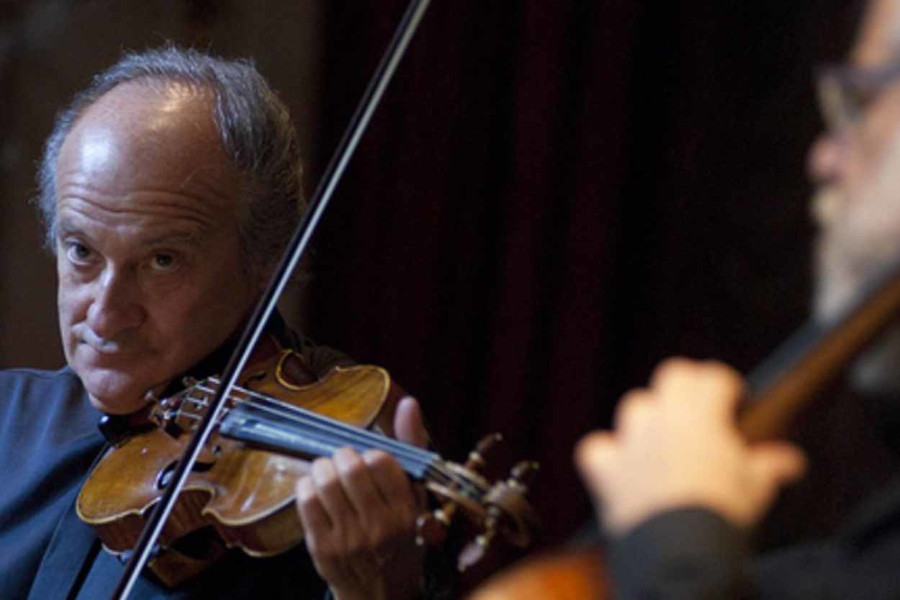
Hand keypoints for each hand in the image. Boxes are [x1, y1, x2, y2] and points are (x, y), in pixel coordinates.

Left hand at [295, 396, 427, 599]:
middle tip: (344, 461)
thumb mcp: (416, 498)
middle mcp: (380, 526)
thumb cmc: (401, 538)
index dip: (370, 454)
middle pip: (350, 468)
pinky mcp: (323, 548)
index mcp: (407, 511)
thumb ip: (412, 449)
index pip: (382, 461)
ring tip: (328, 472)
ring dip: (323, 468)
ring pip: (325, 482)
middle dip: (343, 455)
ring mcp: (349, 539)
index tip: (368, 461)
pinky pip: (306, 502)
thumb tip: (408, 402)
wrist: (382, 595)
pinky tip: (315, 490)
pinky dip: (307, 486)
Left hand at [575, 358, 806, 535]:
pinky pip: (596, 448)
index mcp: (702, 413)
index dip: (725, 385)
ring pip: (635, 407)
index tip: (734, 398)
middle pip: (672, 376)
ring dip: (649, 418)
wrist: (680, 547)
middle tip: (701, 408)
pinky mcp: (606, 467)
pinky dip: (608, 455)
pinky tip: (621, 467)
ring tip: (665, 439)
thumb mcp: (756, 487)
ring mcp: (631, 440)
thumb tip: (790, 461)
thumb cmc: (724, 512)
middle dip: (687, 386)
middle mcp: (662, 417)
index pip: (714, 377)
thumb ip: (770, 467)